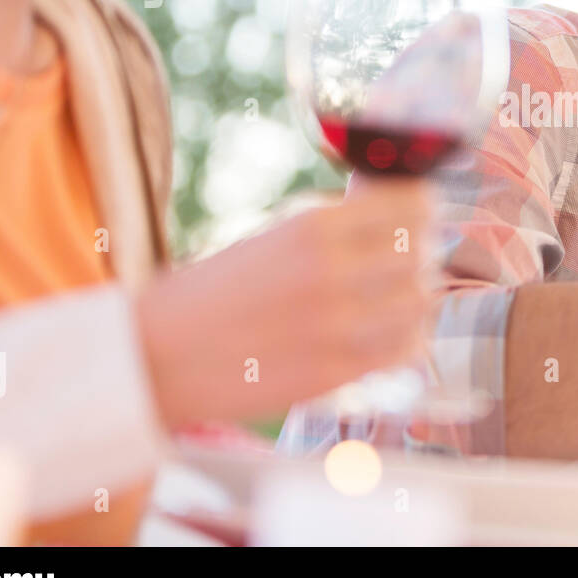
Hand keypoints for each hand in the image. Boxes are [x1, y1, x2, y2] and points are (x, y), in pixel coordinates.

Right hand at [134, 178, 435, 429]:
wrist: (154, 359)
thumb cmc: (210, 294)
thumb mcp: (272, 236)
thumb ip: (335, 226)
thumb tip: (393, 209)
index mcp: (312, 226)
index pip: (412, 204)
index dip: (423, 209)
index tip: (418, 217)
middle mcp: (330, 271)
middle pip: (423, 253)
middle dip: (421, 255)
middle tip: (405, 262)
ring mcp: (336, 326)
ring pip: (422, 302)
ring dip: (416, 299)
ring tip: (396, 300)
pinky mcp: (334, 373)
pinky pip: (404, 350)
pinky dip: (407, 340)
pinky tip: (388, 336)